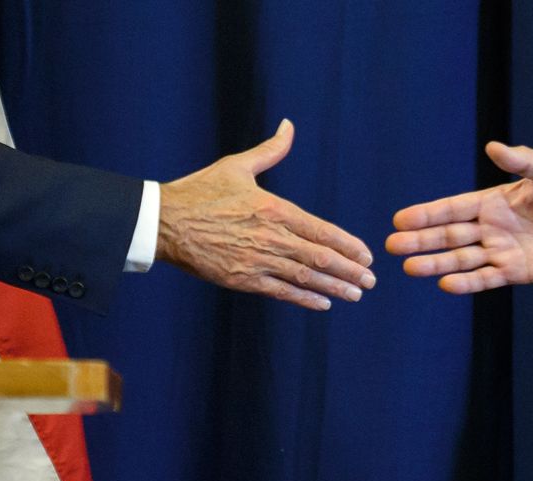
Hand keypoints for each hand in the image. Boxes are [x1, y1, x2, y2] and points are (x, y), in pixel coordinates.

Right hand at [156, 119, 375, 309]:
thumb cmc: (199, 191)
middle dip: (350, 270)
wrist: (162, 221)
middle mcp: (271, 236)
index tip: (366, 255)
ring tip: (356, 294)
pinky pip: (280, 291)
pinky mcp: (242, 279)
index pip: (322, 230)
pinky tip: (324, 303)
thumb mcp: (237, 166)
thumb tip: (289, 126)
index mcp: (274, 208)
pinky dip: (304, 298)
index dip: (347, 245)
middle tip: (371, 281)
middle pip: (320, 257)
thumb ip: (271, 151)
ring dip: (335, 287)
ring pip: (305, 277)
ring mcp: (257, 260)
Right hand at [385, 142, 532, 293]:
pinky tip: (444, 285)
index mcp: (493, 202)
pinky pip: (484, 278)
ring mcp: (499, 251)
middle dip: (421, 240)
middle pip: (448, 235)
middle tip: (392, 246)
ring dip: (435, 263)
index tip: (400, 219)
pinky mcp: (512, 273)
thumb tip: (493, 147)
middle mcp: (490, 227)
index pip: (453, 208)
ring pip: (460, 258)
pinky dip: (465, 283)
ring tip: (409, 268)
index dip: (427, 214)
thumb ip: (523, 161)